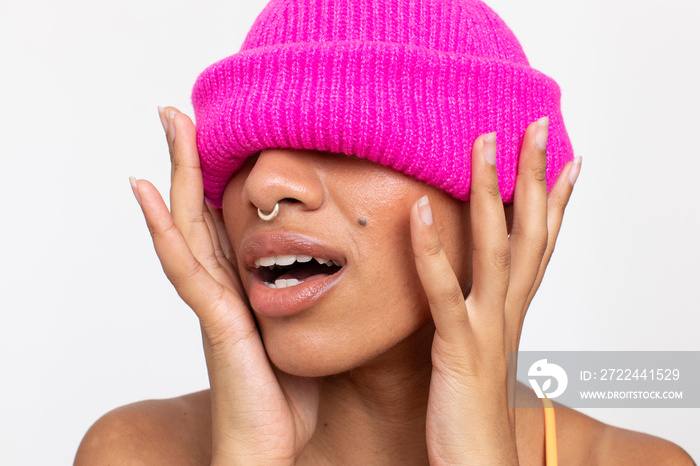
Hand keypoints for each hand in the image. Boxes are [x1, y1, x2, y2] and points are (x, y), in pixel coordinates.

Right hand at [130, 107, 317, 464]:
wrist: (270, 448)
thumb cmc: (286, 397)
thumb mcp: (301, 335)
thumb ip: (305, 302)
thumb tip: (333, 273)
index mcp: (241, 289)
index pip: (221, 224)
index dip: (212, 182)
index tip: (212, 140)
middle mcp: (220, 288)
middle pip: (197, 213)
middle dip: (188, 162)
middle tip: (177, 113)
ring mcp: (213, 302)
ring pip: (185, 226)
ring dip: (173, 174)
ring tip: (164, 127)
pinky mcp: (215, 320)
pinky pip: (185, 266)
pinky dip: (162, 228)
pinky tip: (147, 193)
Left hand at [410, 119, 580, 463]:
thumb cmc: (470, 409)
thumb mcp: (474, 349)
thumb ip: (473, 314)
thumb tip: (467, 291)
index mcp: (511, 310)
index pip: (540, 244)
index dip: (557, 200)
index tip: (568, 160)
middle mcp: (507, 312)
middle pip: (529, 232)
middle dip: (535, 176)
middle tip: (537, 126)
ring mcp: (486, 327)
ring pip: (495, 249)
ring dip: (489, 193)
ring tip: (483, 142)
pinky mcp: (459, 348)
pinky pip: (444, 293)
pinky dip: (432, 252)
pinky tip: (416, 211)